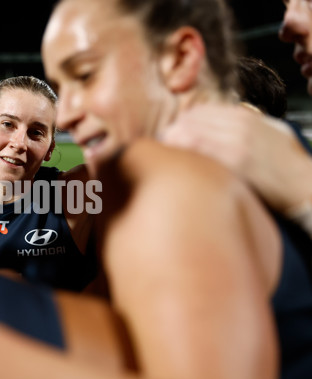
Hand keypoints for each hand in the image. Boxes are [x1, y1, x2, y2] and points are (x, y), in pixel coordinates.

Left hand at [161, 103, 311, 212]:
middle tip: (163, 148)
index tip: (171, 136)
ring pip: (190, 136)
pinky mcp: (237, 165)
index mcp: (245, 116)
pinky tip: (180, 167)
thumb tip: (210, 123)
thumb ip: (240, 124)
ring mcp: (238, 144)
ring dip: (174, 146)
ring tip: (168, 157)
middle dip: (172, 134)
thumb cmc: (285, 162)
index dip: (181, 124)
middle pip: (190, 122)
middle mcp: (240, 126)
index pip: (198, 112)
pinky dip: (186, 158)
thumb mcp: (267, 131)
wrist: (306, 185)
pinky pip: (200, 155)